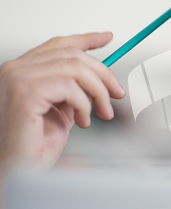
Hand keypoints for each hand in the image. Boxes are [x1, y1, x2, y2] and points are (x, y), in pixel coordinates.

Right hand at [0, 32, 125, 167]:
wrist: (14, 170)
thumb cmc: (32, 146)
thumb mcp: (60, 112)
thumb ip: (74, 92)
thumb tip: (100, 80)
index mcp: (22, 70)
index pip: (58, 44)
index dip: (87, 40)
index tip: (107, 38)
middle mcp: (15, 68)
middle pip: (74, 55)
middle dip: (104, 75)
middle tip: (117, 95)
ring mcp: (17, 78)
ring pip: (76, 68)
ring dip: (98, 92)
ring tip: (101, 114)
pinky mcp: (24, 92)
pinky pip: (70, 86)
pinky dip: (84, 104)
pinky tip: (82, 121)